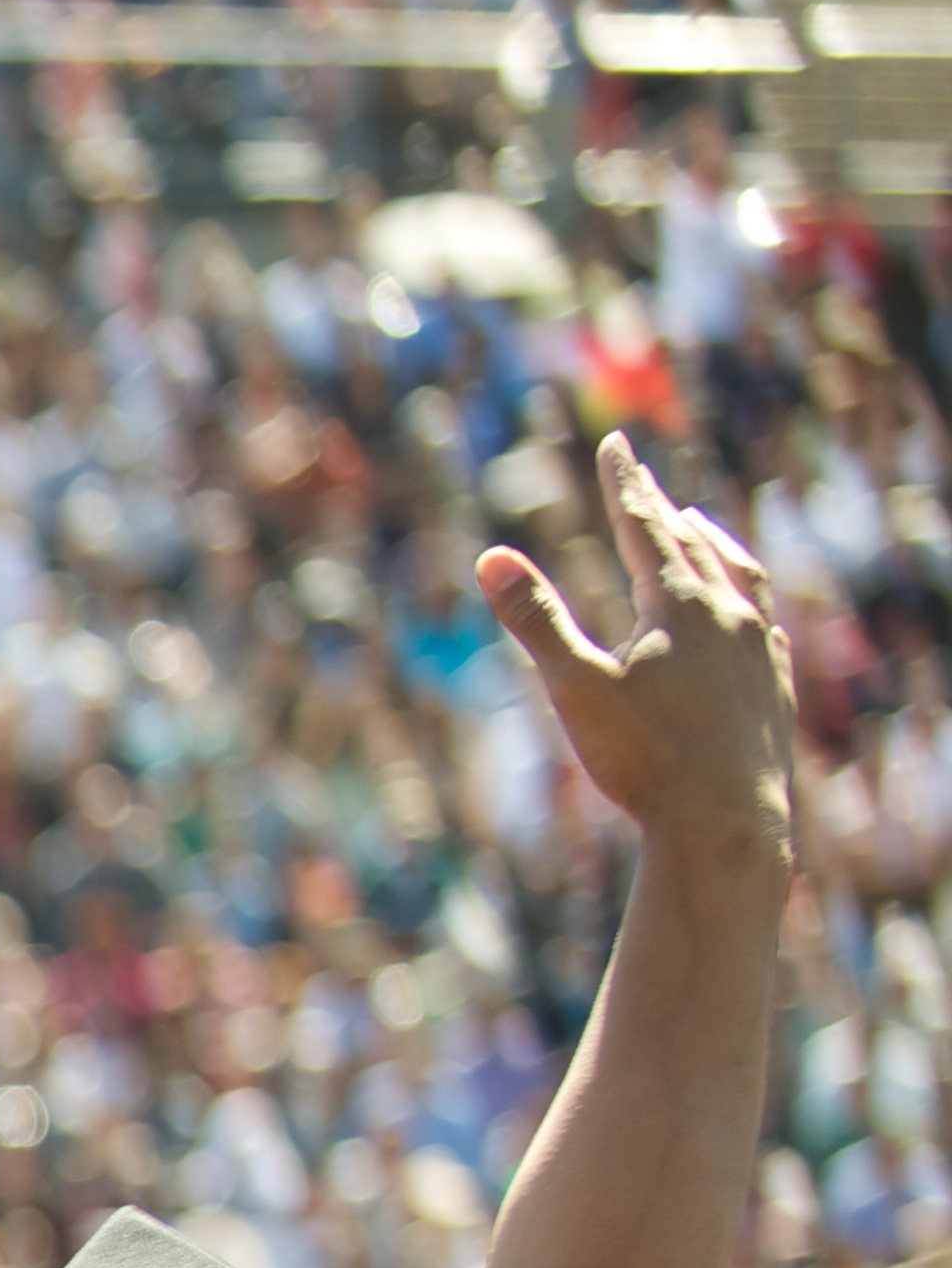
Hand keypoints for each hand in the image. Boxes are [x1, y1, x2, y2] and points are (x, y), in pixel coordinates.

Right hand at [484, 429, 795, 871]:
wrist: (727, 822)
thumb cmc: (645, 759)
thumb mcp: (576, 686)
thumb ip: (536, 618)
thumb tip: (491, 558)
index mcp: (681, 604)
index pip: (646, 525)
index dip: (626, 483)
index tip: (618, 445)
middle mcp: (730, 613)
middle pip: (693, 543)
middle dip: (661, 508)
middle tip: (644, 479)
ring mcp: (760, 646)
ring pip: (740, 573)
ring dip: (713, 544)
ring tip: (699, 528)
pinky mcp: (775, 682)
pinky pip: (763, 617)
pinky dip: (744, 593)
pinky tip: (741, 605)